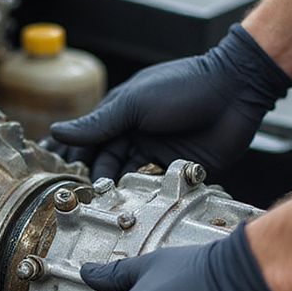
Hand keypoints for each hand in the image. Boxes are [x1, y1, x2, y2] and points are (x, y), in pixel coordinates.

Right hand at [49, 24, 291, 180]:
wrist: (234, 91)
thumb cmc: (183, 87)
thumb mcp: (133, 104)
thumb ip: (97, 123)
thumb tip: (57, 131)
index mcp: (121, 117)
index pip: (89, 141)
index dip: (73, 158)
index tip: (58, 177)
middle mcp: (136, 137)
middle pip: (106, 166)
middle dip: (95, 180)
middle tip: (86, 196)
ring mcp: (157, 154)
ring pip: (129, 180)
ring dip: (119, 191)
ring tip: (108, 202)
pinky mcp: (179, 170)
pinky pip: (156, 188)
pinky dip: (146, 196)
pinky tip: (135, 203)